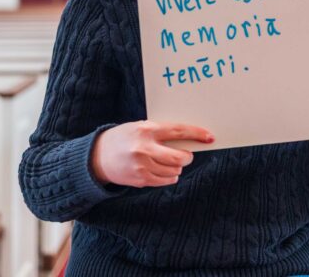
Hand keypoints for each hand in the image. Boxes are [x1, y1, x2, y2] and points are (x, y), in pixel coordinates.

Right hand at [91, 121, 214, 186]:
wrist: (98, 156)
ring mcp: (142, 166)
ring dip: (177, 167)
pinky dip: (170, 177)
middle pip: (179, 157)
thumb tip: (186, 139)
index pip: (178, 131)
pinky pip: (165, 180)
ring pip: (174, 171)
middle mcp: (145, 148)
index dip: (197, 134)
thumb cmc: (124, 137)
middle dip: (188, 157)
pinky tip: (165, 171)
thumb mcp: (140, 127)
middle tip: (187, 155)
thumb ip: (160, 132)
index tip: (210, 136)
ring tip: (169, 162)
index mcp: (147, 130)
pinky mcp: (140, 180)